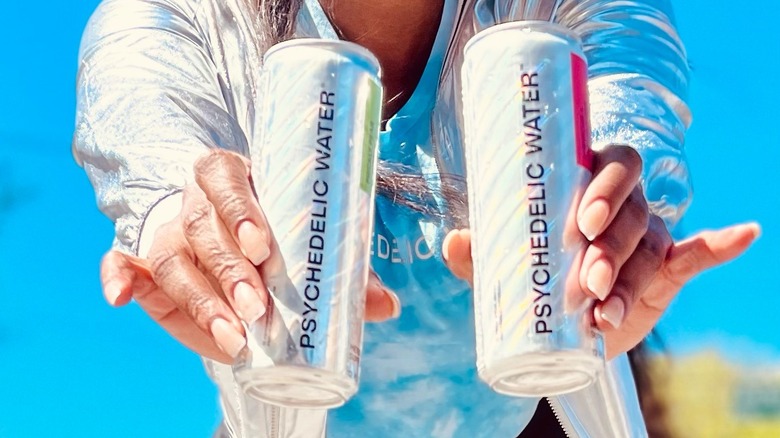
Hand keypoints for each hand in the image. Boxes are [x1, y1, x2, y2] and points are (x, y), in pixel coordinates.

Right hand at [99, 149, 399, 363]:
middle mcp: (196, 200)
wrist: (228, 244)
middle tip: (256, 304)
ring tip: (229, 335)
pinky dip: (117, 277)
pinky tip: (121, 297)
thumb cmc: (277, 240)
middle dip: (228, 266)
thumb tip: (387, 304)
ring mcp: (167, 229)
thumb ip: (343, 270)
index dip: (241, 207)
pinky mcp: (143, 262)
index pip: (226, 176)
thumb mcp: (307, 246)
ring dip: (196, 295)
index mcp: (236, 179)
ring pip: (170, 254)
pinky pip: (121, 262)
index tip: (262, 244)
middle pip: (202, 222)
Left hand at [443, 145, 759, 358]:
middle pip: (631, 208)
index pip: (606, 163)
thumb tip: (453, 240)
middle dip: (612, 245)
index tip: (584, 220)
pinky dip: (719, 245)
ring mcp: (647, 234)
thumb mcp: (503, 264)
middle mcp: (622, 203)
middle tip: (588, 278)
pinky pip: (696, 252)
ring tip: (603, 314)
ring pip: (649, 246)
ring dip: (630, 279)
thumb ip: (479, 252)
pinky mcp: (664, 269)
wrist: (559, 321)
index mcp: (585, 185)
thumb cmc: (530, 274)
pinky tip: (745, 233)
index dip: (603, 184)